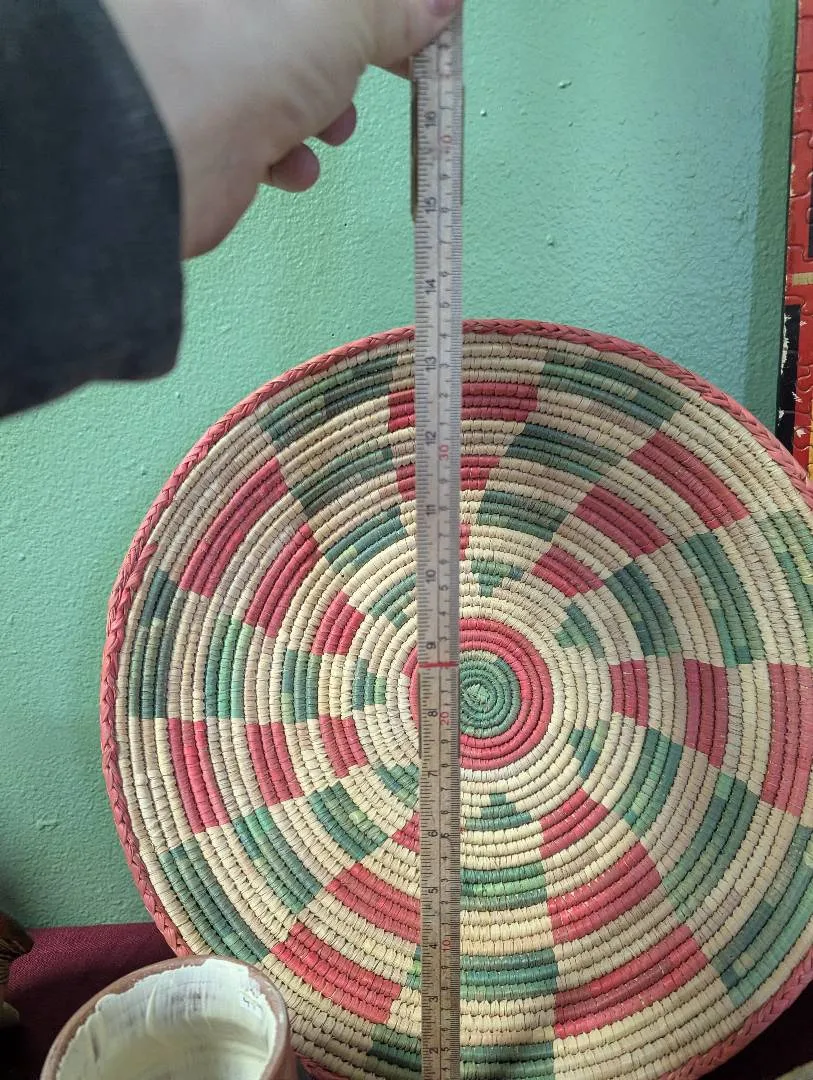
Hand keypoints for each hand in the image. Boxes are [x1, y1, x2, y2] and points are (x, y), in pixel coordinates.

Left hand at [104, 0, 461, 257]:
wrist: (168, 146)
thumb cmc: (241, 57)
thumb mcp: (343, 15)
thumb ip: (392, 10)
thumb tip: (437, 5)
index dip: (376, 11)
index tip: (418, 25)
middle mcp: (220, 18)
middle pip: (303, 30)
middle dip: (347, 56)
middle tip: (389, 71)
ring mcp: (209, 69)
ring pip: (281, 81)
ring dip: (320, 109)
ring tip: (332, 127)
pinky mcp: (203, 128)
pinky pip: (254, 132)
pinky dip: (282, 151)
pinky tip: (289, 163)